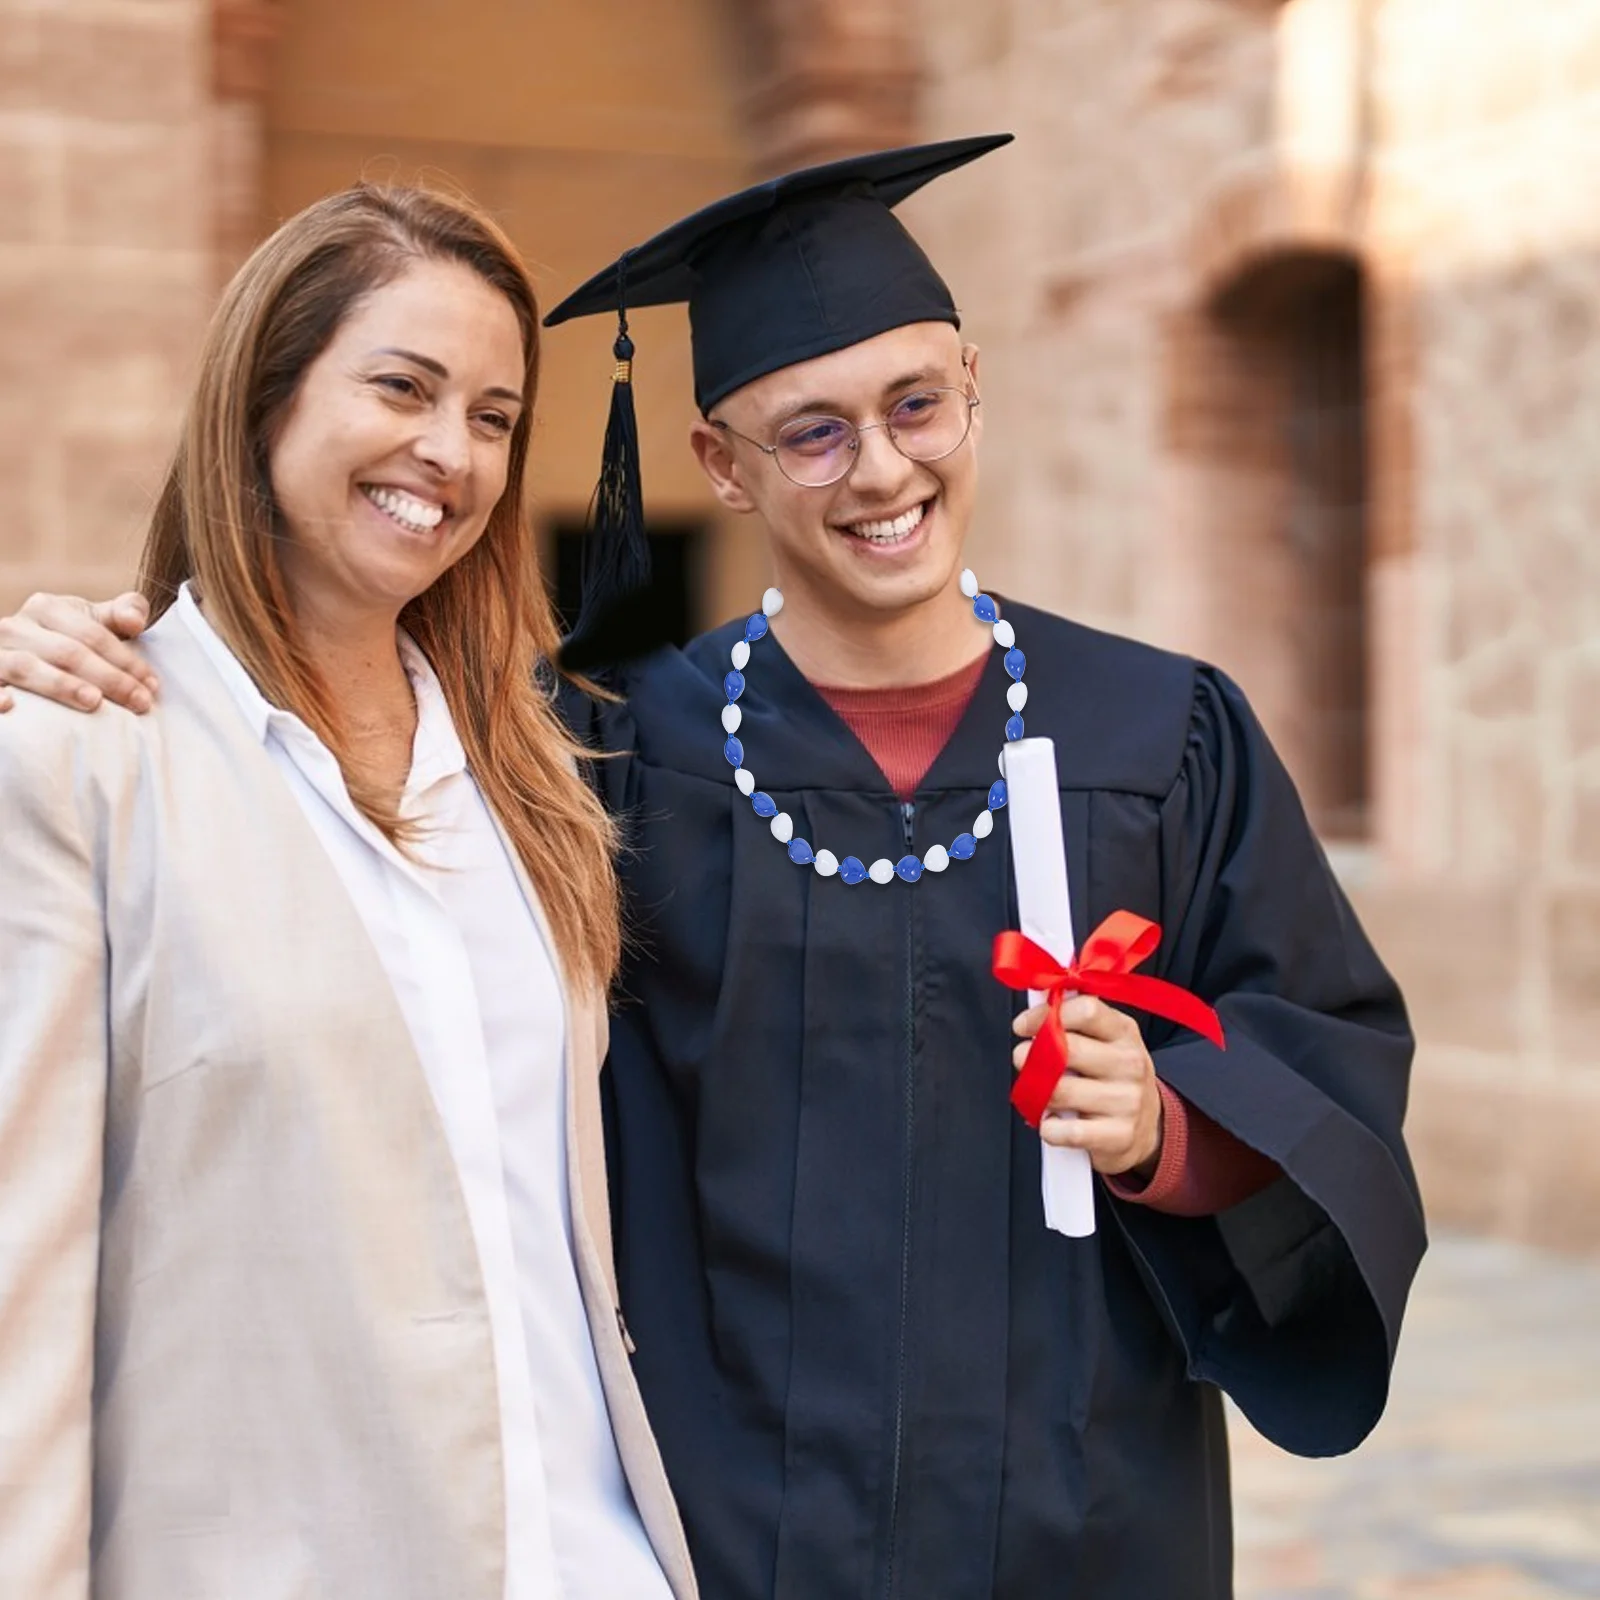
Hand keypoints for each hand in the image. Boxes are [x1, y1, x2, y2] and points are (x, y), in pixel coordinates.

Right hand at [0, 592, 157, 714]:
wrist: (18, 652)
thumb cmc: (65, 640)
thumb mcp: (91, 621)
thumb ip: (119, 615)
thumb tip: (136, 621)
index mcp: (46, 608)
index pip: (93, 634)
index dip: (126, 659)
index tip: (152, 686)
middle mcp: (15, 627)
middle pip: (67, 652)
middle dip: (108, 678)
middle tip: (140, 702)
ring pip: (26, 667)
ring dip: (61, 685)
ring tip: (94, 702)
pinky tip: (11, 707)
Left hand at [1012, 995, 1162, 1178]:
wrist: (1149, 1127)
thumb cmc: (1114, 1076)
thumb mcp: (1106, 1040)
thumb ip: (1074, 1020)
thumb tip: (1036, 1001)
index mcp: (1124, 1032)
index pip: (1086, 1010)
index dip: (1045, 1015)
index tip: (1022, 1026)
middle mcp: (1130, 1063)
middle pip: (1067, 1050)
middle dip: (1031, 1055)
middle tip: (1022, 1059)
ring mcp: (1127, 1101)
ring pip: (1059, 1091)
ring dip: (1036, 1093)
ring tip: (1038, 1093)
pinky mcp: (1119, 1135)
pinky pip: (1064, 1131)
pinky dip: (1047, 1128)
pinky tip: (1052, 1122)